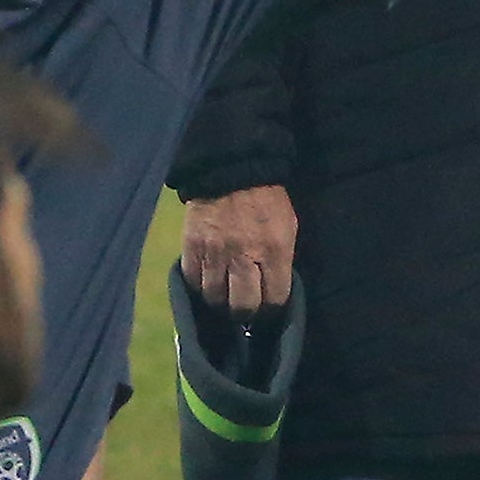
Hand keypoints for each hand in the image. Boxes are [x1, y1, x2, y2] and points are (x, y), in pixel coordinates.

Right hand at [180, 184, 297, 314]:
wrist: (231, 167)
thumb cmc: (267, 199)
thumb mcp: (287, 226)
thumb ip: (281, 260)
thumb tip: (273, 291)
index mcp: (274, 250)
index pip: (273, 299)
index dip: (271, 308)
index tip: (268, 306)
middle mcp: (244, 256)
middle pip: (242, 306)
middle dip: (246, 311)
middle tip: (245, 306)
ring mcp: (215, 253)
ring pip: (214, 298)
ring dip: (221, 300)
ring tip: (225, 295)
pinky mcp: (192, 247)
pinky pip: (192, 282)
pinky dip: (200, 286)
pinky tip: (208, 280)